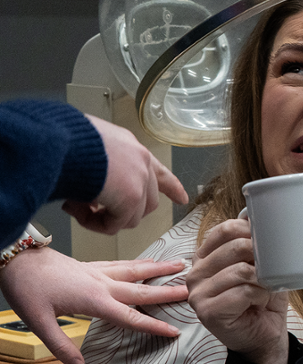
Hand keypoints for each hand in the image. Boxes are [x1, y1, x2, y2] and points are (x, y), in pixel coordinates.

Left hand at [0, 248, 187, 363]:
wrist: (15, 259)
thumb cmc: (26, 289)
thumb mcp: (39, 322)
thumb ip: (61, 346)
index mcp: (94, 300)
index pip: (131, 317)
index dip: (154, 326)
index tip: (175, 331)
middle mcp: (102, 284)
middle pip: (141, 290)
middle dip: (168, 292)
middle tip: (191, 290)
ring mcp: (97, 272)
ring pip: (135, 270)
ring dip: (159, 269)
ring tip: (180, 265)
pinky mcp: (90, 264)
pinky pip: (122, 263)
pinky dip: (139, 262)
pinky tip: (146, 261)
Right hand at [62, 115, 188, 234]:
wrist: (59, 138)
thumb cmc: (65, 140)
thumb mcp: (88, 150)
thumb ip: (100, 171)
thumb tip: (92, 198)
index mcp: (132, 148)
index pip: (159, 171)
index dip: (171, 187)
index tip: (182, 198)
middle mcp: (141, 162)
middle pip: (147, 201)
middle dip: (124, 212)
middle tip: (93, 211)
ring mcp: (140, 180)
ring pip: (133, 217)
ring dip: (106, 219)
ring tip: (78, 208)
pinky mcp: (131, 198)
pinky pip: (115, 225)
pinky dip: (96, 224)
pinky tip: (77, 211)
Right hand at [186, 218, 288, 363]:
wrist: (264, 336)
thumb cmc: (262, 299)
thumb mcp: (260, 266)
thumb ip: (255, 245)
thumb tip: (261, 218)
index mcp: (205, 257)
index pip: (225, 230)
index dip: (251, 231)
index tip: (268, 241)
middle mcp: (196, 273)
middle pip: (235, 247)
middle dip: (261, 256)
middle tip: (271, 269)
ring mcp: (198, 293)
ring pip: (241, 270)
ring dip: (263, 279)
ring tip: (265, 289)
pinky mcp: (207, 311)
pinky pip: (243, 291)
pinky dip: (260, 294)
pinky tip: (260, 301)